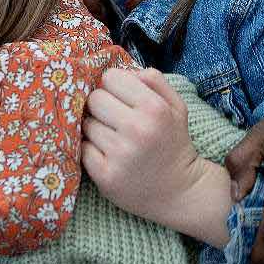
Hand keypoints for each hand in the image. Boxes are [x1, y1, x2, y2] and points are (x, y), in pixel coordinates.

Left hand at [83, 68, 228, 244]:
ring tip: (115, 140)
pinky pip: (82, 148)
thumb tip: (123, 71)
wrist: (181, 192)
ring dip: (96, 130)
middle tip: (116, 120)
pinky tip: (109, 156)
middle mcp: (137, 130)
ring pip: (86, 124)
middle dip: (102, 107)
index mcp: (155, 109)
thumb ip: (153, 80)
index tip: (121, 98)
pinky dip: (91, 151)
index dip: (114, 86)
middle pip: (94, 99)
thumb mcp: (176, 107)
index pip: (110, 77)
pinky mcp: (105, 176)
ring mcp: (120, 154)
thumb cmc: (174, 143)